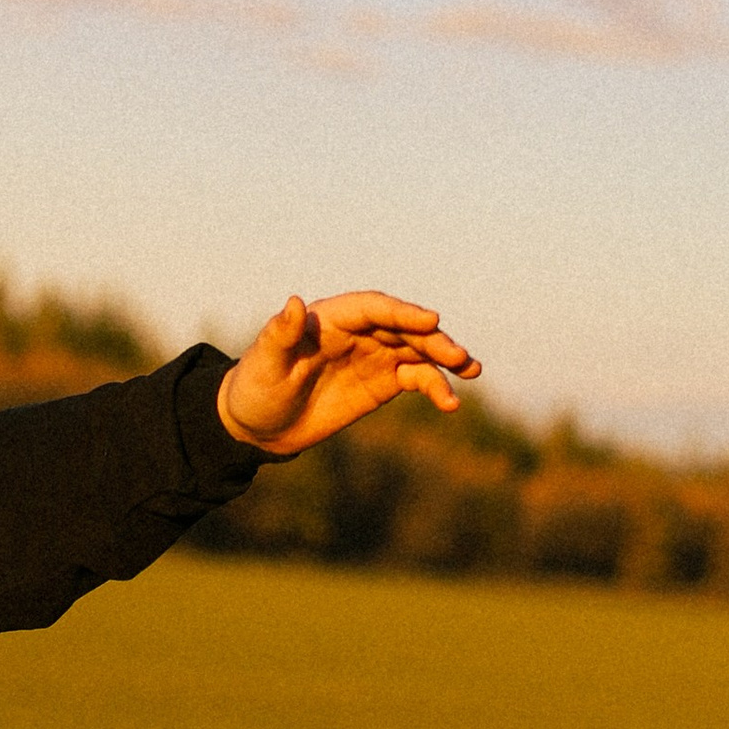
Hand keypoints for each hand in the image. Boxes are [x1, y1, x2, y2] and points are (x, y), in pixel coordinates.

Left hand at [219, 291, 480, 455]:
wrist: (259, 426)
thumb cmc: (255, 389)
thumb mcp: (264, 363)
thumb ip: (280, 334)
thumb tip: (293, 303)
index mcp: (332, 317)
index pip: (374, 308)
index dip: (402, 313)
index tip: (430, 321)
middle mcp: (359, 331)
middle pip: (403, 328)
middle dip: (433, 340)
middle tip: (459, 357)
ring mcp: (374, 355)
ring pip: (418, 350)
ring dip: (445, 360)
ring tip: (472, 372)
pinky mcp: (383, 382)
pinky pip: (417, 378)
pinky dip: (436, 387)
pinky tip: (451, 402)